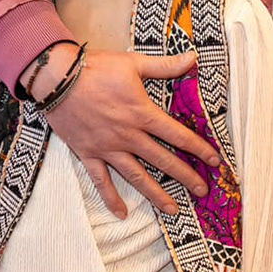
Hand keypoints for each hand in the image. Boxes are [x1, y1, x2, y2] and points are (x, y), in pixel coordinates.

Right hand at [39, 49, 213, 216]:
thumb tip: (194, 58)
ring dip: (156, 194)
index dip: (199, 148)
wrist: (57, 78)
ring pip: (136, 176)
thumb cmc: (96, 68)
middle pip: (163, 160)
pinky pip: (100, 181)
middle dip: (186, 176)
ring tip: (173, 210)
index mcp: (142, 114)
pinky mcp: (88, 153)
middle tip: (203, 191)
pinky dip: (111, 198)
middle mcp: (128, 135)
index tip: (215, 161)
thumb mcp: (134, 63)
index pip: (178, 135)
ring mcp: (108, 148)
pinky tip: (122, 213)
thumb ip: (166, 66)